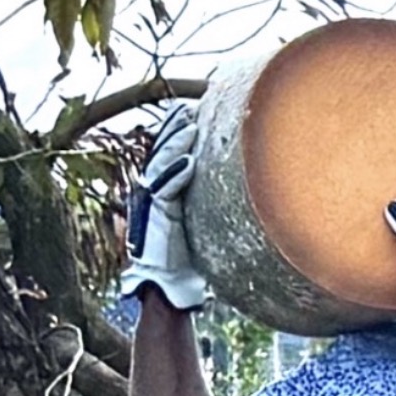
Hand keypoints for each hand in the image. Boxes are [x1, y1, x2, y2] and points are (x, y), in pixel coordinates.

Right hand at [120, 101, 206, 311]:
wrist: (169, 287)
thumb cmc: (188, 261)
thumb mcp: (201, 228)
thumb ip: (207, 208)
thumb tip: (241, 193)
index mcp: (165, 193)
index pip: (170, 155)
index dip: (178, 134)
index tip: (193, 112)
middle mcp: (155, 194)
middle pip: (163, 152)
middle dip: (174, 129)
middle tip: (188, 108)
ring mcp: (153, 204)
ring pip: (162, 165)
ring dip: (175, 144)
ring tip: (189, 124)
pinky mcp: (156, 216)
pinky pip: (165, 189)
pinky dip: (176, 174)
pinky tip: (188, 159)